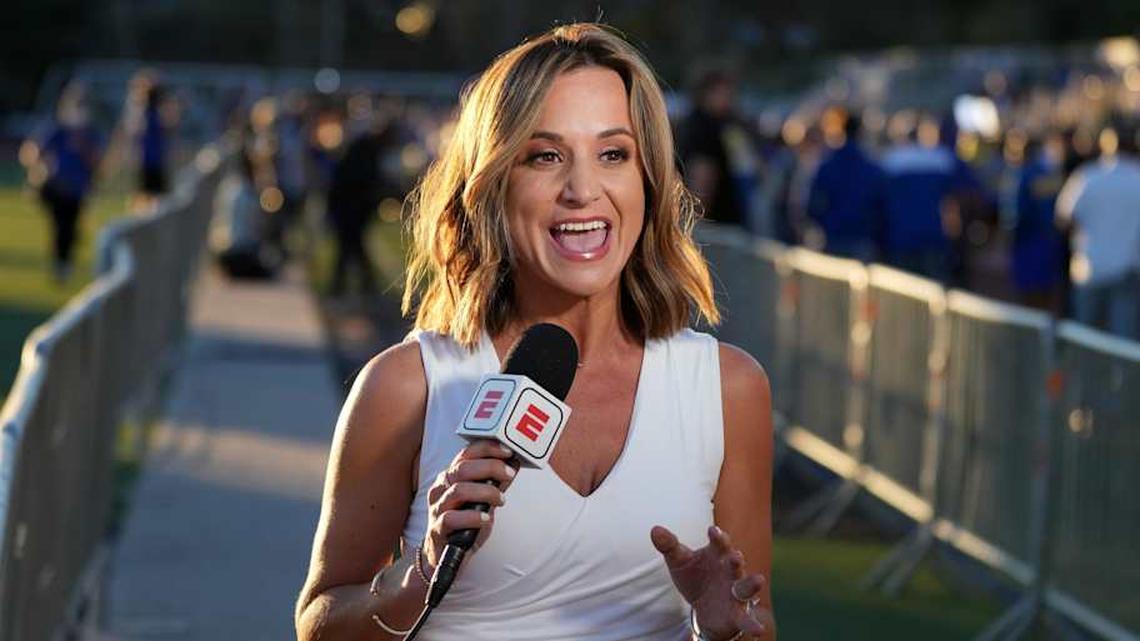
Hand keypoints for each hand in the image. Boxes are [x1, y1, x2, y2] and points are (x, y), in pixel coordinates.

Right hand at [422, 440, 516, 574]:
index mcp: (450, 477)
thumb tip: (513, 466)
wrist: (445, 554)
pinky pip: (451, 518)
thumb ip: (494, 483)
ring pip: (458, 490)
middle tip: (509, 474)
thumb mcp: (482, 500)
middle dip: (490, 467)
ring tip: (501, 500)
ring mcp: (437, 508)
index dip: (487, 449)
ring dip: (485, 492)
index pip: (466, 454)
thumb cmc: (464, 523)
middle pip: (462, 468)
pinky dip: (472, 517)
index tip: (508, 451)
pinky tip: (485, 518)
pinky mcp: (437, 529)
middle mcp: (441, 488)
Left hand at [651, 525, 766, 639]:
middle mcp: (731, 572)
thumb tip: (654, 530)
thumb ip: (669, 545)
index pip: (720, 543)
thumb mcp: (679, 561)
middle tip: (735, 556)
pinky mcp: (737, 614)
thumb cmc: (695, 575)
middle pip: (735, 563)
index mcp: (718, 555)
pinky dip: (753, 624)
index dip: (718, 536)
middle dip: (736, 559)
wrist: (703, 606)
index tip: (712, 531)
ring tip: (759, 580)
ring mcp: (735, 593)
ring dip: (752, 584)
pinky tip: (759, 630)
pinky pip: (747, 620)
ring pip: (746, 587)